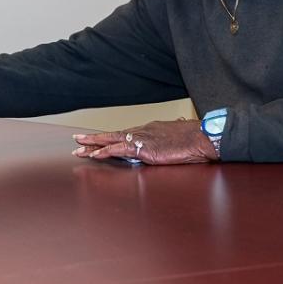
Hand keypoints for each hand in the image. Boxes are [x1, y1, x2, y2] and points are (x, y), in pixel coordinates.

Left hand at [71, 119, 216, 164]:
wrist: (204, 137)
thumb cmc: (197, 138)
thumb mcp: (181, 135)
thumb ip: (174, 135)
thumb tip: (178, 128)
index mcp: (151, 129)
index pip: (126, 133)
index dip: (111, 137)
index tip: (100, 140)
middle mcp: (143, 131)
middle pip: (114, 134)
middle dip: (95, 138)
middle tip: (78, 140)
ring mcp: (142, 138)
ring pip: (111, 140)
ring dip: (93, 145)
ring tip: (78, 149)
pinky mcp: (143, 148)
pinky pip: (118, 149)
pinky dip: (105, 152)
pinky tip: (94, 154)